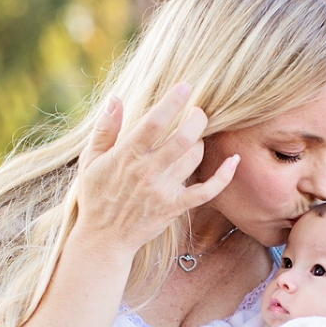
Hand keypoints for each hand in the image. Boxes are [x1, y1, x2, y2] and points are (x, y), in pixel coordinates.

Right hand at [74, 85, 238, 255]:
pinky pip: (206, 191)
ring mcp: (163, 190)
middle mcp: (148, 171)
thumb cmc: (96, 196)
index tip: (185, 87)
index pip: (154, 123)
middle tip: (199, 111)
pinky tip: (235, 161)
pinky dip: (223, 176)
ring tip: (195, 137)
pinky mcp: (175, 207)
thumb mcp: (91, 160)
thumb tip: (115, 98)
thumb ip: (105, 129)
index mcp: (127, 156)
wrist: (104, 239)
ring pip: (194, 158)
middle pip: (183, 138)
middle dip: (197, 119)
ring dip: (200, 142)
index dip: (172, 102)